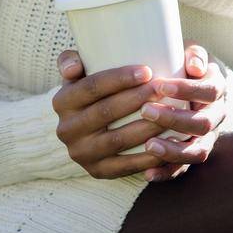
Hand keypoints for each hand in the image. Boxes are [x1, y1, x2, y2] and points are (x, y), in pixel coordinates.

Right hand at [52, 50, 180, 179]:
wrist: (86, 130)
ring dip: (147, 126)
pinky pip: (125, 166)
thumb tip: (73, 69)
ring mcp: (81, 153)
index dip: (119, 78)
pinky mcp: (97, 172)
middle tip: (163, 89)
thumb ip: (71, 60)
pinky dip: (149, 156)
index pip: (91, 87)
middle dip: (138, 99)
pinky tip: (169, 143)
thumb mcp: (77, 73)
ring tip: (171, 112)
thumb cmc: (91, 91)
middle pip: (106, 111)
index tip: (147, 71)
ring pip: (118, 139)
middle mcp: (66, 129)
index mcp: (61, 102)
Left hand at [142, 40, 227, 182]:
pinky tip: (147, 174)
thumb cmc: (181, 66)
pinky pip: (184, 169)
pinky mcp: (191, 155)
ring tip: (149, 146)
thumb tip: (194, 66)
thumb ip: (194, 53)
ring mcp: (206, 138)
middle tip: (146, 111)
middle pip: (203, 123)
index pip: (209, 91)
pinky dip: (167, 173)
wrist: (185, 87)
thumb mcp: (189, 53)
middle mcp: (216, 116)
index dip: (188, 90)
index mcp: (217, 89)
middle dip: (175, 119)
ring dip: (174, 151)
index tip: (160, 84)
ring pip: (198, 151)